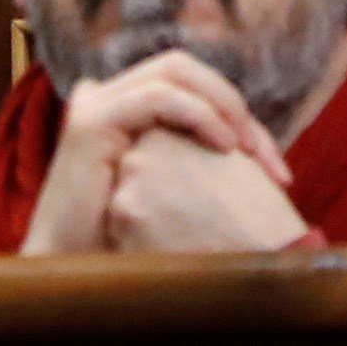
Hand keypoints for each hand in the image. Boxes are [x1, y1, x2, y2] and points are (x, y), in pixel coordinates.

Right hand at [20, 50, 294, 256]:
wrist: (70, 277)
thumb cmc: (124, 245)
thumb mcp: (172, 192)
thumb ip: (196, 162)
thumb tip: (258, 158)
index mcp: (129, 106)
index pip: (195, 85)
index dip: (239, 116)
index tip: (277, 169)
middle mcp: (112, 94)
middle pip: (188, 69)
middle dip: (235, 104)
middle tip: (268, 157)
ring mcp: (98, 102)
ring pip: (174, 70)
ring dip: (222, 102)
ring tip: (248, 146)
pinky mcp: (91, 120)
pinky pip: (156, 95)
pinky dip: (197, 111)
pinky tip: (224, 143)